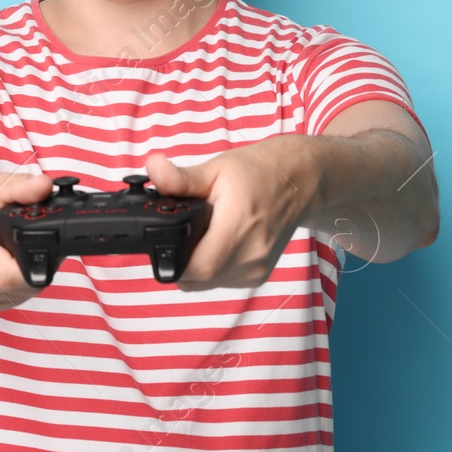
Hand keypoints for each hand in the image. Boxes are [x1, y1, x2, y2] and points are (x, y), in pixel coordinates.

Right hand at [0, 170, 51, 313]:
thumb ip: (21, 186)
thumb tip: (44, 187)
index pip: (7, 275)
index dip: (33, 264)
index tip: (42, 247)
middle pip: (14, 287)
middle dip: (34, 268)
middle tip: (34, 244)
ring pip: (13, 297)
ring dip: (25, 279)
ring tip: (16, 253)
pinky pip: (5, 301)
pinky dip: (14, 287)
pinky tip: (7, 266)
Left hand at [143, 137, 316, 291]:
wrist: (299, 182)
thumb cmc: (258, 172)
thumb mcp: (216, 168)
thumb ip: (181, 178)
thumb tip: (152, 168)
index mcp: (240, 225)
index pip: (197, 267)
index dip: (174, 260)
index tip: (166, 241)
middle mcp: (252, 254)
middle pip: (198, 278)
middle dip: (180, 260)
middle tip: (182, 233)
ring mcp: (257, 269)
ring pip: (208, 283)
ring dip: (197, 264)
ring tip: (205, 233)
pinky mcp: (258, 276)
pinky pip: (221, 281)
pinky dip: (212, 266)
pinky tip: (218, 241)